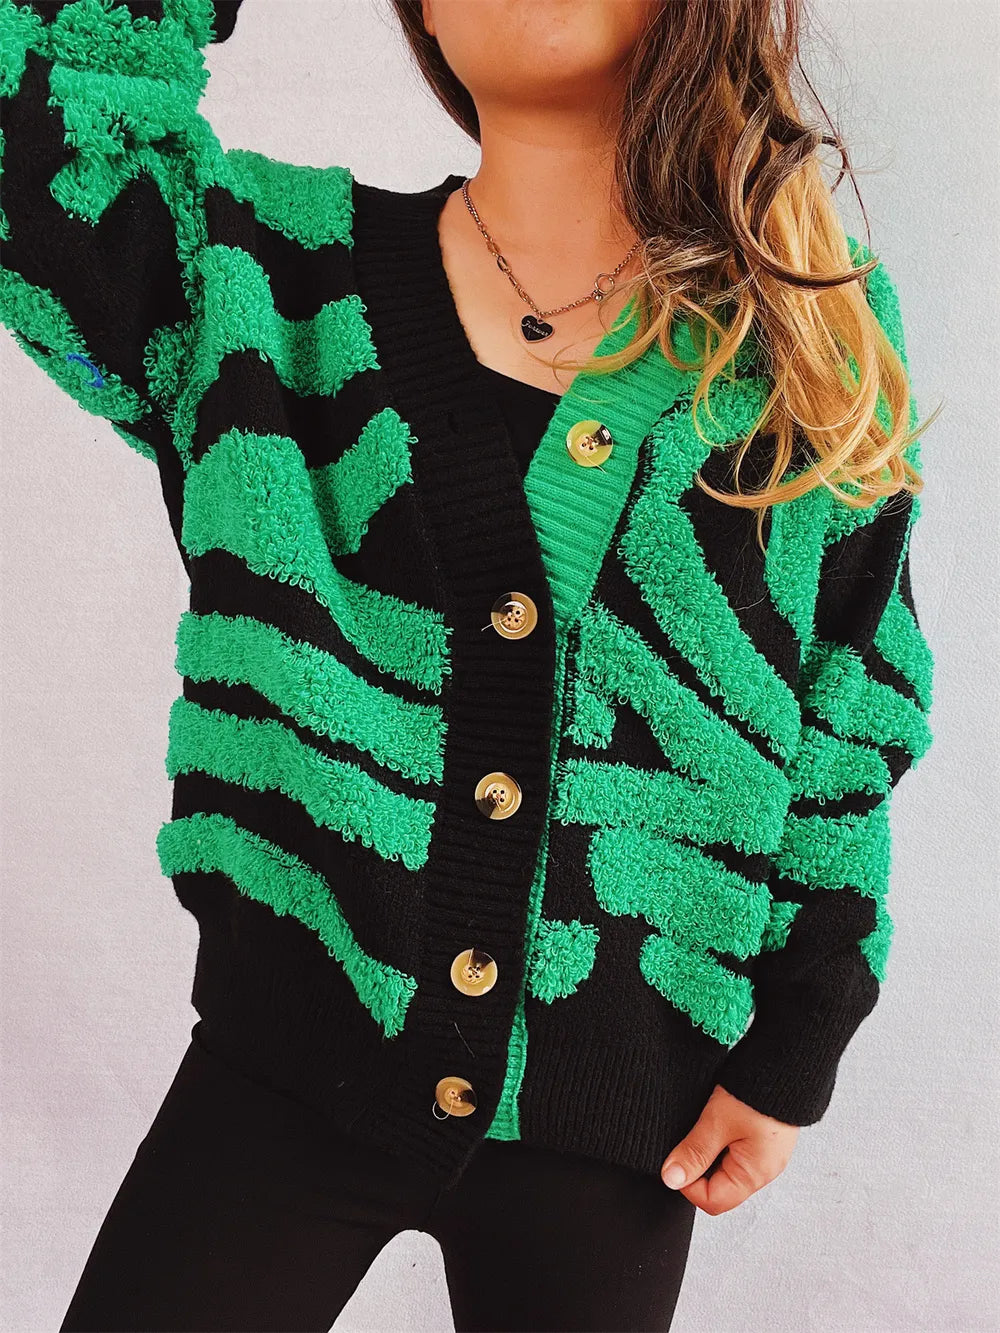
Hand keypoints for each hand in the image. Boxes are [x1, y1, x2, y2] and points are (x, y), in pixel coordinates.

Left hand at [660, 1084, 799, 1213]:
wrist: (785, 1063)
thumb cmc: (756, 1092)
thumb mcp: (717, 1122)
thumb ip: (694, 1153)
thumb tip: (671, 1179)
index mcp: (755, 1174)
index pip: (713, 1202)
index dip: (688, 1185)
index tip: (676, 1160)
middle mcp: (764, 1171)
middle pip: (720, 1189)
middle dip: (699, 1169)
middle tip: (689, 1140)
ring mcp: (766, 1156)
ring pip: (726, 1169)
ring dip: (709, 1154)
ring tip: (705, 1127)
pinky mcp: (764, 1139)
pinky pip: (736, 1152)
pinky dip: (721, 1142)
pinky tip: (717, 1122)